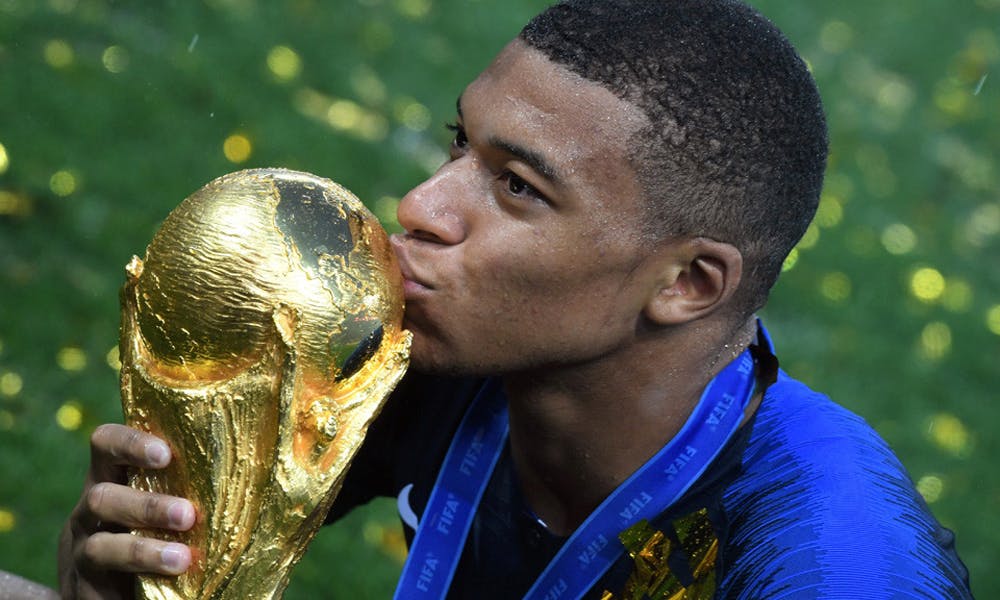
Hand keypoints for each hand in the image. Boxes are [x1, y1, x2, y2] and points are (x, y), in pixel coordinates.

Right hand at [58, 424, 195, 599]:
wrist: (122, 590)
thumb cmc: (160, 533)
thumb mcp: (169, 505)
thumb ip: (192, 486)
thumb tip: (260, 467)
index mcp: (111, 478)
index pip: (106, 444)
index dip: (130, 443)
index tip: (166, 454)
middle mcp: (90, 510)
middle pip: (101, 496)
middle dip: (146, 506)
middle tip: (187, 515)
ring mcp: (83, 548)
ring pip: (101, 546)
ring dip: (142, 550)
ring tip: (182, 558)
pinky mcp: (84, 586)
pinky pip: (100, 579)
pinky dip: (137, 574)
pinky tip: (171, 576)